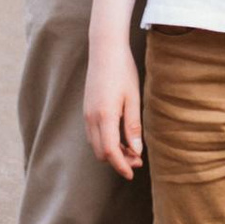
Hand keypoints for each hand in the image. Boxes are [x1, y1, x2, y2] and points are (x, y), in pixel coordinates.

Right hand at [84, 44, 142, 177]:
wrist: (104, 49)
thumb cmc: (123, 71)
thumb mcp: (133, 98)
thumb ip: (133, 127)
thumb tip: (136, 151)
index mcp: (105, 116)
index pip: (110, 152)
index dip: (121, 166)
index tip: (132, 174)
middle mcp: (91, 118)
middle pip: (101, 152)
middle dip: (118, 161)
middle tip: (138, 160)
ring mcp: (86, 114)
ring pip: (96, 144)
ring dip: (111, 151)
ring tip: (131, 149)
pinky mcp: (86, 109)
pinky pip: (93, 134)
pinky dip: (105, 141)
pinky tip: (120, 137)